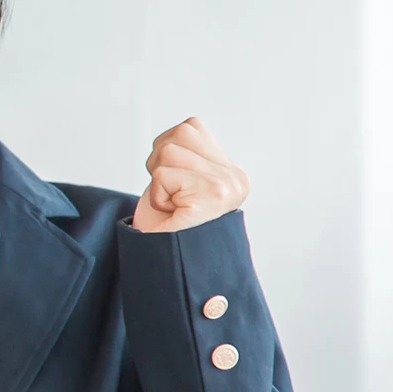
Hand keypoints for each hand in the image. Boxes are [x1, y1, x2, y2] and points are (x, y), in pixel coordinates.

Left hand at [131, 117, 249, 232]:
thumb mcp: (183, 179)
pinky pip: (163, 174)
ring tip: (173, 203)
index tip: (177, 186)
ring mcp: (226, 185)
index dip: (168, 156)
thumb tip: (187, 127)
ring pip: (169, 151)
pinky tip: (173, 211)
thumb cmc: (168, 225)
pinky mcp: (212, 194)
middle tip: (172, 197)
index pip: (189, 127)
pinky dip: (157, 192)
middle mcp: (235, 176)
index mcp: (231, 170)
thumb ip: (190, 153)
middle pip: (178, 135)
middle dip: (160, 165)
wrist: (168, 264)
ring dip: (158, 180)